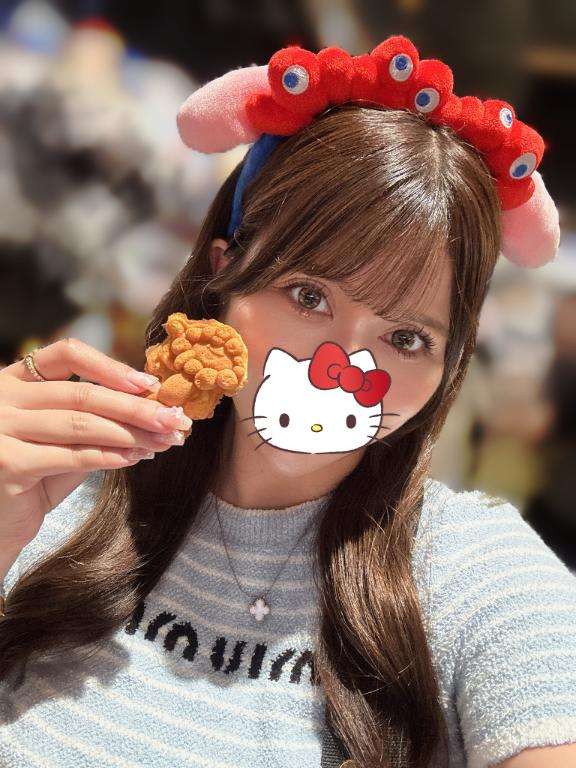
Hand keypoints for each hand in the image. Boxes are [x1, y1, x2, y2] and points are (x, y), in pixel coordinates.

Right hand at [0, 338, 191, 551]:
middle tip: (173, 419)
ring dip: (130, 433)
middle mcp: (1, 398)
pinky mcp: (7, 462)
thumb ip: (92, 421)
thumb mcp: (61, 442)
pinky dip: (109, 456)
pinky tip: (135, 457)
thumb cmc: (32, 480)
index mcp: (14, 380)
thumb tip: (151, 408)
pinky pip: (72, 455)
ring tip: (162, 440)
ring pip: (81, 423)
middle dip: (135, 407)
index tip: (149, 384)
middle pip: (82, 393)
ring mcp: (0, 429)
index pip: (66, 355)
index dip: (111, 367)